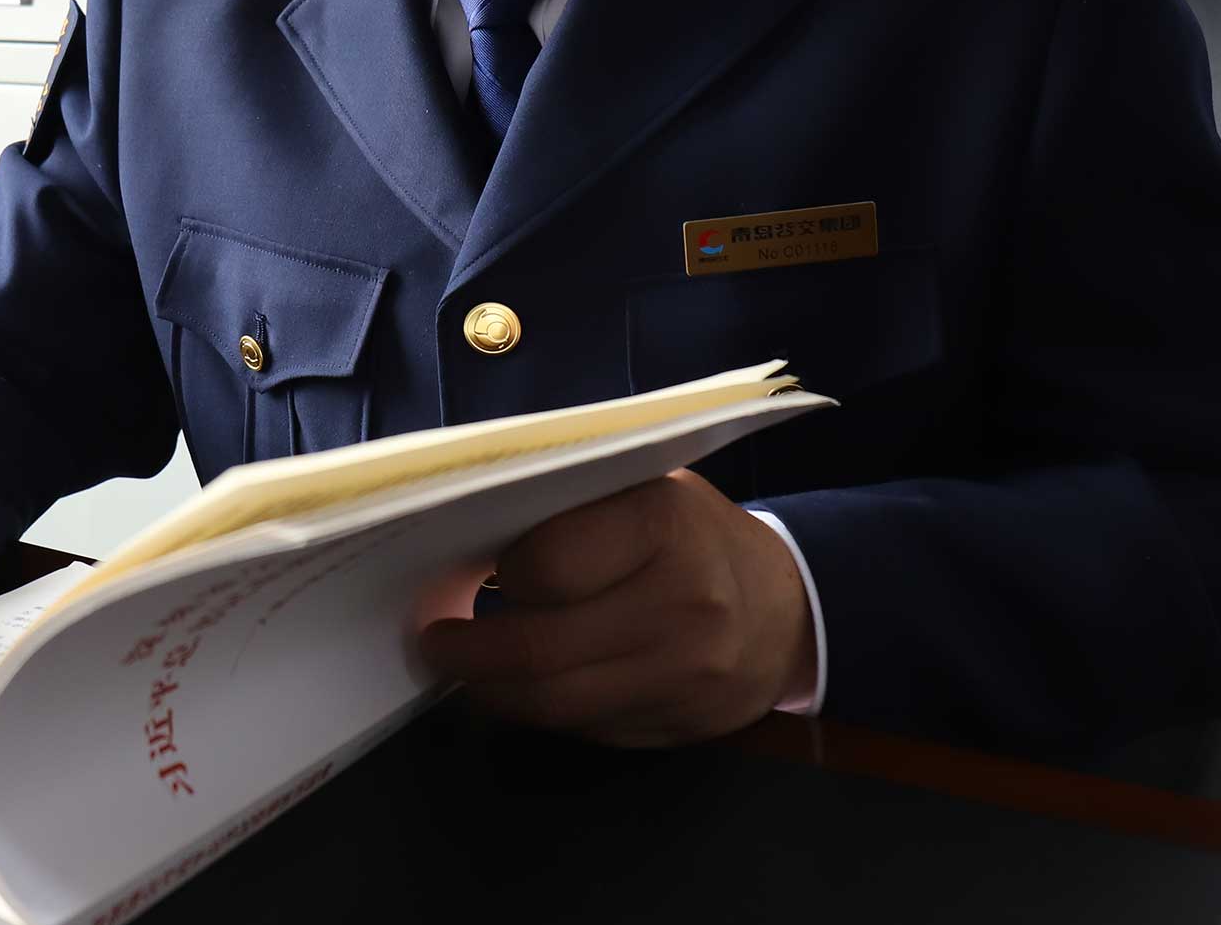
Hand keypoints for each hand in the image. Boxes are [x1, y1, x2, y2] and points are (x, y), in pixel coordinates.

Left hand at [415, 468, 810, 747]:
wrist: (784, 610)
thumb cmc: (689, 535)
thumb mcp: (642, 489)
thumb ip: (570, 506)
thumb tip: (462, 530)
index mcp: (663, 523)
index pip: (545, 565)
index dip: (502, 573)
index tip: (478, 568)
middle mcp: (682, 603)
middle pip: (538, 650)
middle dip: (468, 651)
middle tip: (436, 639)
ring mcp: (684, 675)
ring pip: (551, 704)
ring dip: (492, 689)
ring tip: (465, 666)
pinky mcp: (678, 729)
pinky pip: (581, 730)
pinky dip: (540, 710)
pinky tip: (524, 686)